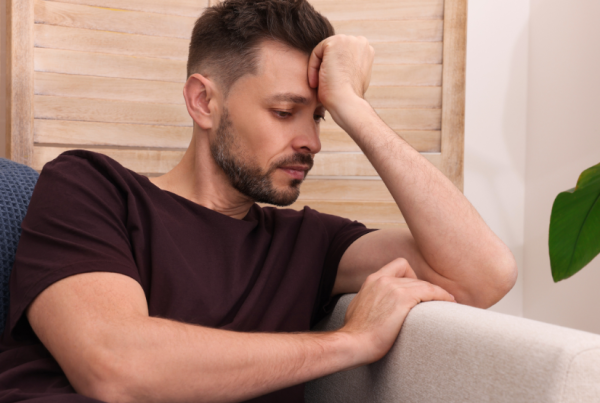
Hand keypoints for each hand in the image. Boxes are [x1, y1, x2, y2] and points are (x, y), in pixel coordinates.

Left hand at [308, 35, 374, 113]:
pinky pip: (317, 53)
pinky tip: (317, 82)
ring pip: (324, 52)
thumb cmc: (349, 96)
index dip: (335, 70)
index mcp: (367, 51)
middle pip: (334, 52)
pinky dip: (313, 68)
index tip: (332, 85)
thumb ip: (350, 66)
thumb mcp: (355, 78)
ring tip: (320, 85)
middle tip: (324, 86)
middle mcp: (361, 42)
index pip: (343, 55)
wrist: (346, 101)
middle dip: (327, 67)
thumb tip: (341, 67)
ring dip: (319, 69)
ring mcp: (349, 40)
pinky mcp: (335, 42)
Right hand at [338, 258, 455, 364]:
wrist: (353, 342)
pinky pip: (430, 292)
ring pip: (424, 284)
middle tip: (436, 302)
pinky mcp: (403, 300)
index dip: (412, 276)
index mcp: (373, 280)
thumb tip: (379, 305)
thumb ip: (371, 298)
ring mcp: (393, 288)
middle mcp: (383, 280)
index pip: (399, 265)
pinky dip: (442, 296)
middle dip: (426, 290)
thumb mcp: (359, 306)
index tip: (417, 291)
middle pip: (415, 277)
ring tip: (448, 302)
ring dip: (437, 293)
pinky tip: (450, 302)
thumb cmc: (356, 332)